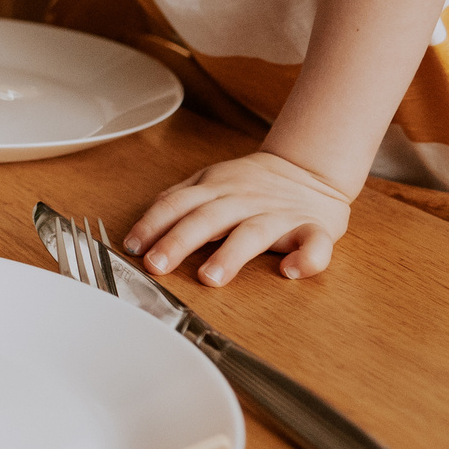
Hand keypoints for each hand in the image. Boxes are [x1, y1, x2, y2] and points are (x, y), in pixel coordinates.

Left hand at [122, 150, 355, 285]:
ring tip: (210, 277)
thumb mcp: (212, 180)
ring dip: (231, 255)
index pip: (178, 204)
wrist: (310, 170)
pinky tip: (291, 272)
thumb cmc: (254, 183)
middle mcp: (243, 200)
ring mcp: (279, 215)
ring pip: (253, 233)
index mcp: (216, 189)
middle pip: (207, 219)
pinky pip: (314, 244)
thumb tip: (149, 220)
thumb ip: (181, 197)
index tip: (134, 247)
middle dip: (179, 242)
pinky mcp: (313, 229)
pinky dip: (307, 258)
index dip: (153, 224)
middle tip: (157, 266)